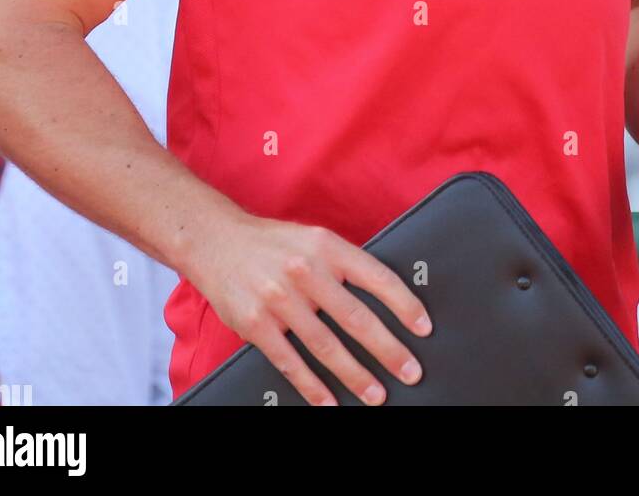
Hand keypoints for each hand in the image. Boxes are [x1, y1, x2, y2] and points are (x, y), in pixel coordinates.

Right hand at [187, 209, 431, 404]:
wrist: (215, 241)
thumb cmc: (271, 243)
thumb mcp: (313, 239)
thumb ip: (342, 264)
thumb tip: (382, 297)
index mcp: (326, 246)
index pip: (377, 277)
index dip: (404, 304)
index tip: (423, 327)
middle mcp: (305, 271)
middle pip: (356, 318)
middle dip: (388, 350)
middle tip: (410, 371)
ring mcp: (279, 299)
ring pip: (326, 346)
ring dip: (355, 375)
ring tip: (376, 394)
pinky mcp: (256, 323)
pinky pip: (290, 362)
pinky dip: (312, 386)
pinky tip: (329, 400)